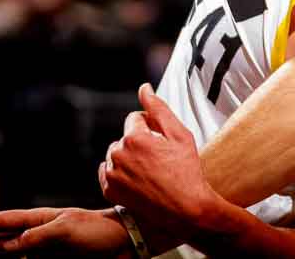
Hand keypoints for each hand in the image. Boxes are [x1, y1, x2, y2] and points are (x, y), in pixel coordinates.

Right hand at [0, 207, 130, 257]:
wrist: (128, 239)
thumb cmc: (102, 229)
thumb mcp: (67, 230)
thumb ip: (35, 237)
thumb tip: (5, 246)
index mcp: (42, 218)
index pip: (4, 221)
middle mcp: (41, 230)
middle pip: (0, 236)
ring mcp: (46, 245)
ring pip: (9, 249)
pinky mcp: (55, 256)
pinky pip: (25, 258)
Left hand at [100, 84, 225, 241]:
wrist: (184, 207)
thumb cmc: (186, 169)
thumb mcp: (179, 134)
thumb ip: (159, 108)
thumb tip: (144, 88)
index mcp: (135, 138)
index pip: (136, 118)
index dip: (152, 126)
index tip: (163, 140)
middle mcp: (118, 155)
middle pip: (125, 136)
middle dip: (139, 141)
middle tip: (160, 157)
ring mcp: (111, 175)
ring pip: (116, 154)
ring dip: (129, 156)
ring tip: (150, 169)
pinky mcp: (109, 190)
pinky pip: (108, 172)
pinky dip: (120, 173)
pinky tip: (139, 179)